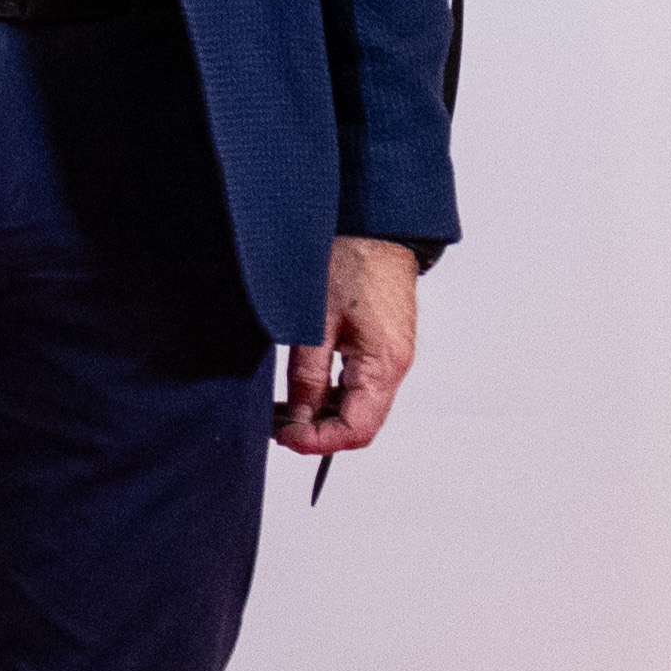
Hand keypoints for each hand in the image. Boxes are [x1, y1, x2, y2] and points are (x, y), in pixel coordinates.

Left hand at [275, 237, 419, 456]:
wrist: (375, 228)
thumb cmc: (349, 262)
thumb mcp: (314, 321)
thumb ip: (306, 373)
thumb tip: (297, 415)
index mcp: (383, 365)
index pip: (357, 429)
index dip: (318, 442)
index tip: (283, 437)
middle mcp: (394, 367)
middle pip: (360, 423)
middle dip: (318, 432)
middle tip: (276, 425)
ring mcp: (390, 357)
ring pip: (358, 407)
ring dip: (322, 415)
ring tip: (282, 409)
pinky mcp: (382, 346)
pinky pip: (359, 386)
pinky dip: (330, 394)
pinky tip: (301, 387)